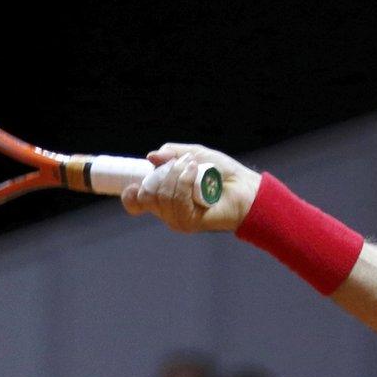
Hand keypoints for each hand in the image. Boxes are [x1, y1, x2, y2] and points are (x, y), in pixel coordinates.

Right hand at [121, 144, 259, 233]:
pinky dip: (184, 181)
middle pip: (144, 196)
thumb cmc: (222, 173)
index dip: (130, 193)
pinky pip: (176, 201)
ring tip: (194, 167)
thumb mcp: (194, 155)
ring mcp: (177, 218)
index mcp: (164, 197)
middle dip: (160, 174)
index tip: (137, 182)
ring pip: (159, 197)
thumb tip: (151, 157)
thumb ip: (172, 153)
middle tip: (182, 164)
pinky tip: (195, 173)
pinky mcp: (189, 222)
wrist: (245, 188)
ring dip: (176, 175)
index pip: (135, 203)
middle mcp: (167, 211)